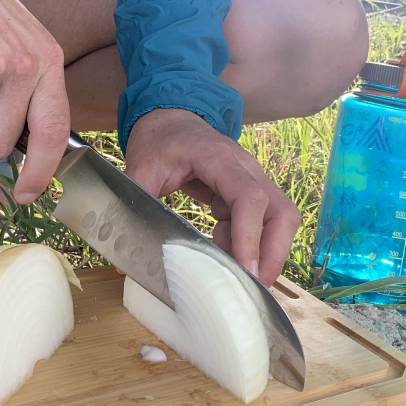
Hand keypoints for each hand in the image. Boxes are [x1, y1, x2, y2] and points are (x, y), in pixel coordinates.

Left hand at [123, 109, 301, 284]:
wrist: (171, 118)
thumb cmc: (160, 141)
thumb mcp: (140, 167)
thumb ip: (134, 206)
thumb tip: (123, 258)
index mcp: (219, 158)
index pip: (249, 198)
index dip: (250, 237)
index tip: (245, 272)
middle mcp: (247, 168)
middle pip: (282, 213)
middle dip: (273, 254)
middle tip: (252, 287)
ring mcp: (254, 180)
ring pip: (280, 220)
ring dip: (266, 252)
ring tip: (235, 275)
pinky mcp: (250, 194)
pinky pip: (264, 224)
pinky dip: (249, 246)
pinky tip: (223, 255)